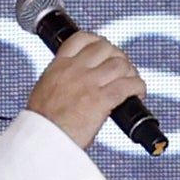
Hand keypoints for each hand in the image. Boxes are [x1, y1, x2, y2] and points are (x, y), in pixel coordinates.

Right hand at [22, 27, 147, 145]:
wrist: (41, 140)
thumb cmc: (41, 124)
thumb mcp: (44, 91)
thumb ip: (60, 81)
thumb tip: (72, 84)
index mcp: (58, 66)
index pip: (81, 38)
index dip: (97, 40)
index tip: (104, 49)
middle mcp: (75, 70)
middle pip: (105, 47)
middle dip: (117, 55)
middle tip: (121, 68)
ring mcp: (89, 83)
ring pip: (120, 64)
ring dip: (130, 71)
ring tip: (131, 82)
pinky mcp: (102, 99)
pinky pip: (129, 85)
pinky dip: (138, 87)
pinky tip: (138, 93)